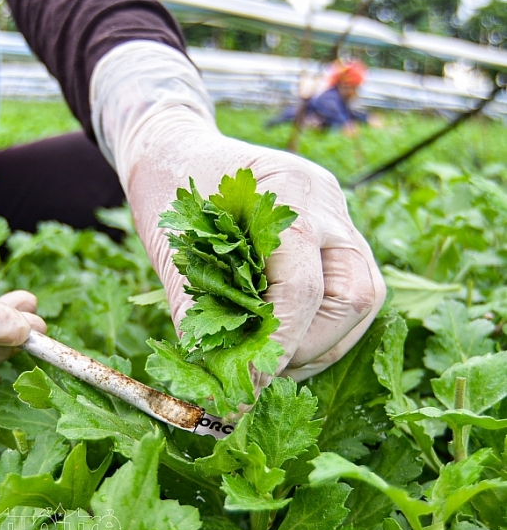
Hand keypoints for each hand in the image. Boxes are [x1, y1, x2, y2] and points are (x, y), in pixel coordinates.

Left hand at [91, 42, 384, 387]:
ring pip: (363, 294)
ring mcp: (338, 213)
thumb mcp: (169, 243)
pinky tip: (282, 337)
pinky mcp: (335, 230)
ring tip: (272, 360)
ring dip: (324, 340)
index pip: (302, 285)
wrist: (175, 144)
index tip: (249, 384)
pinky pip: (351, 285)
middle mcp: (326, 201)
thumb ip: (194, 305)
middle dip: (310, 346)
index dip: (278, 344)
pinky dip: (321, 322)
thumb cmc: (166, 186)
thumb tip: (215, 374)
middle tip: (262, 372)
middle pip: (354, 294)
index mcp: (285, 191)